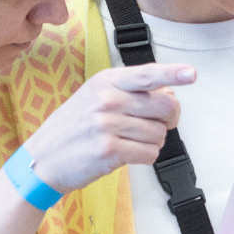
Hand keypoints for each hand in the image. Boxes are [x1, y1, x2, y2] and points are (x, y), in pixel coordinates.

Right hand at [23, 63, 194, 194]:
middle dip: (168, 120)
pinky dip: (145, 157)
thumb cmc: (73, 129)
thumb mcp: (95, 97)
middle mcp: (107, 99)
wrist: (41, 160)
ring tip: (128, 141)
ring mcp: (107, 124)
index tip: (191, 74)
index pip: (147, 74)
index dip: (172, 73)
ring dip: (152, 142)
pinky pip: (150, 153)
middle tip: (155, 125)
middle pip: (165, 106)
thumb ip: (130, 92)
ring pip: (160, 133)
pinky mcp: (109, 150)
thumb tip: (169, 94)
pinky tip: (126, 154)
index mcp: (105, 81)